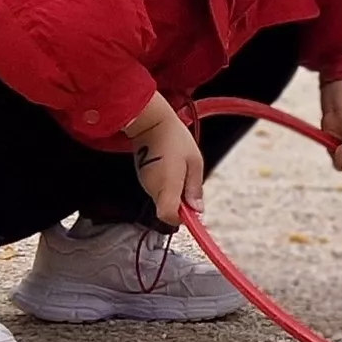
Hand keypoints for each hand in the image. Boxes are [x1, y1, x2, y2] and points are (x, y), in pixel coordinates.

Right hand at [124, 96, 204, 225]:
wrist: (151, 122)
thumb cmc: (174, 138)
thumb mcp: (195, 162)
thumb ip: (195, 188)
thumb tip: (197, 208)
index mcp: (167, 186)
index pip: (167, 216)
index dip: (181, 219)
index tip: (193, 212)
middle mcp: (153, 188)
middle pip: (167, 210)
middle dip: (181, 204)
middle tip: (190, 183)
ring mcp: (145, 183)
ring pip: (163, 199)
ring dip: (174, 192)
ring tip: (180, 170)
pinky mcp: (143, 177)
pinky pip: (158, 189)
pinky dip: (167, 185)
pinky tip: (171, 168)